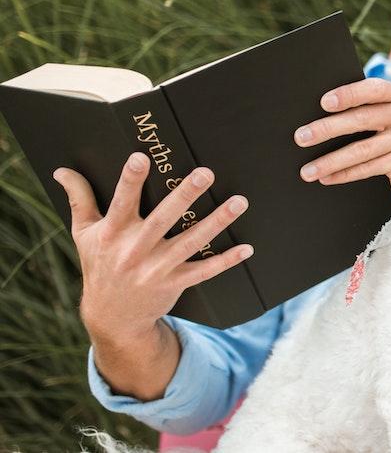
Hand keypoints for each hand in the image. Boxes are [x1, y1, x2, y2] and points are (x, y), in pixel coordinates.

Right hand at [55, 153, 252, 341]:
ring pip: (191, 242)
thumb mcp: (84, 233)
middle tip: (205, 172)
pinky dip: (226, 260)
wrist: (111, 316)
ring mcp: (157, 268)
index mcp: (112, 233)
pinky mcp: (175, 283)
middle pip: (163, 219)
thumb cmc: (99, 264)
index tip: (141, 157)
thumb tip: (61, 170)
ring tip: (239, 201)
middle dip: (184, 195)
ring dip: (217, 222)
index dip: (130, 181)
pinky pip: (204, 271)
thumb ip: (79, 200)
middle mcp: (135, 250)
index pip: (121, 202)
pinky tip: (247, 248)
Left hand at [293, 77, 390, 197]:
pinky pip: (369, 169)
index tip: (324, 102)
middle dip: (327, 129)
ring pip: (363, 150)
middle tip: (301, 137)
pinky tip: (327, 177)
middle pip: (363, 120)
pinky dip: (345, 174)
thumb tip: (320, 114)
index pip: (374, 90)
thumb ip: (368, 108)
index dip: (349, 95)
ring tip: (308, 169)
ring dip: (331, 161)